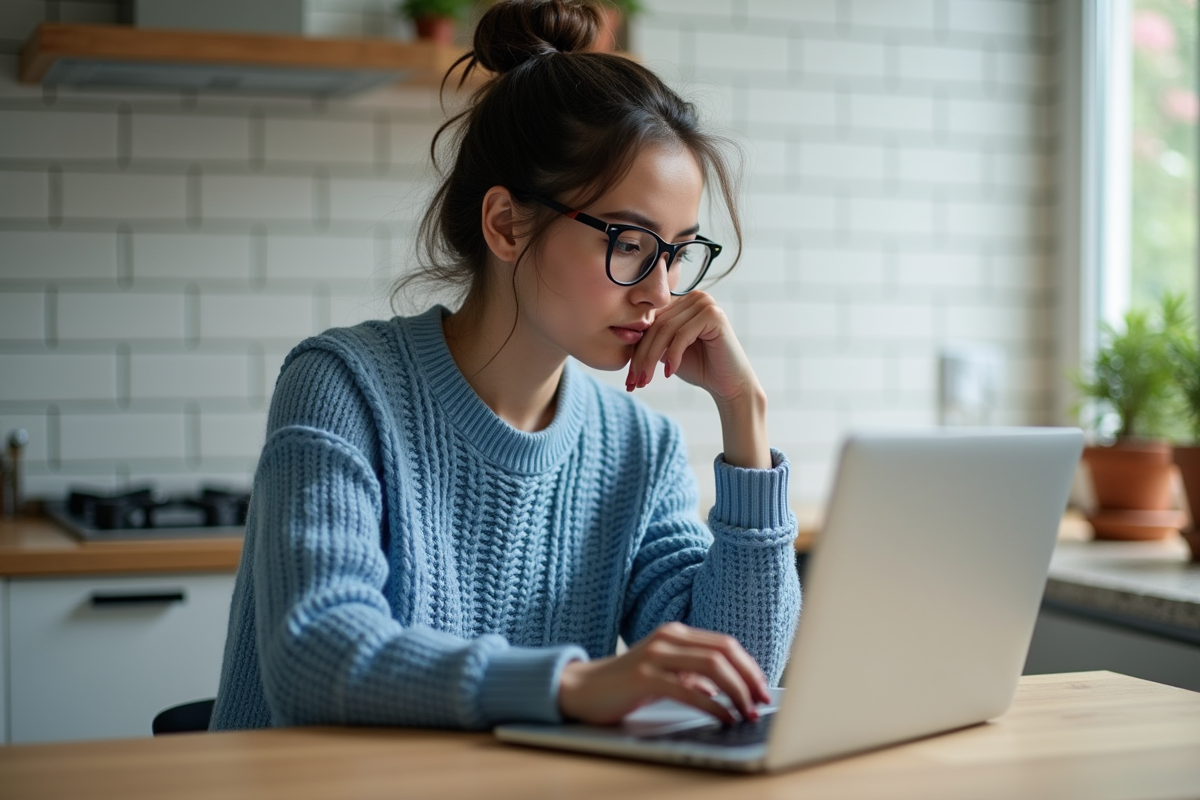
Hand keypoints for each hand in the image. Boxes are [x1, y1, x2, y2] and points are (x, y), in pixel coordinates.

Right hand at [557, 622, 771, 725]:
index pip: (724, 644)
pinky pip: (689, 691)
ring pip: (712, 667)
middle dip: (749, 678)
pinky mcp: (644, 677)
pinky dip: (713, 706)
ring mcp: (655, 656)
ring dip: (737, 692)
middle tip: (762, 701)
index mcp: (675, 634)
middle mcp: (668, 639)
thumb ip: (690, 677)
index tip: (762, 689)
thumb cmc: (624, 684)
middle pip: (724, 652)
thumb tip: (721, 690)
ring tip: (747, 712)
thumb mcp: (663, 674)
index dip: (749, 666)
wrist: (581, 689)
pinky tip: (723, 718)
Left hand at [625, 293, 771, 469]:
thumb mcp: (667, 351)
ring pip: (666, 330)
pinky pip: (682, 334)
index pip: (651, 321)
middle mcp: (694, 297)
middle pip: (657, 325)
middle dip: (642, 356)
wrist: (729, 384)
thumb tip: (622, 335)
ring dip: (652, 359)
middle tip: (634, 381)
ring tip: (645, 381)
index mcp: (682, 301)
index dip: (637, 348)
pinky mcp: (714, 315)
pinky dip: (672, 356)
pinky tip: (669, 373)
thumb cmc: (699, 367)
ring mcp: (706, 303)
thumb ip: (651, 340)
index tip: (628, 377)